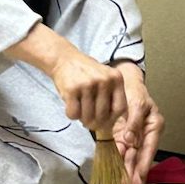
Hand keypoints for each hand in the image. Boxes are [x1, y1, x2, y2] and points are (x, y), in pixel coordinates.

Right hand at [4, 23, 127, 130]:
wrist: (64, 59)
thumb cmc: (87, 74)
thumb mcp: (106, 78)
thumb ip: (112, 97)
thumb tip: (113, 124)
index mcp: (116, 78)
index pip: (120, 108)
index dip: (112, 120)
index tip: (105, 123)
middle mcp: (104, 80)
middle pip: (103, 115)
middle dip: (95, 123)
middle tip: (88, 122)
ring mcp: (88, 84)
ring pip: (87, 117)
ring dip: (82, 119)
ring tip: (80, 111)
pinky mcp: (72, 89)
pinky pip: (73, 113)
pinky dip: (71, 114)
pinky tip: (71, 105)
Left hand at [110, 61, 164, 183]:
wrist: (123, 80)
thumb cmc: (135, 89)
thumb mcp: (138, 102)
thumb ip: (135, 121)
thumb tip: (130, 139)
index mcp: (154, 126)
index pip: (149, 149)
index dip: (143, 164)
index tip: (139, 177)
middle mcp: (145, 133)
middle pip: (140, 156)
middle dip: (134, 172)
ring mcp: (134, 135)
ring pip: (130, 156)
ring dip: (126, 169)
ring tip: (121, 183)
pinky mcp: (122, 135)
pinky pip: (120, 151)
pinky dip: (118, 161)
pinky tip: (114, 171)